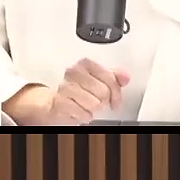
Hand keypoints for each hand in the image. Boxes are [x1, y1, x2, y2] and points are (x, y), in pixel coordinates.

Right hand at [4, 60, 131, 124]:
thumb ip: (114, 77)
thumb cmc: (78, 91)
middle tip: (99, 103)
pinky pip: (83, 113)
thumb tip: (125, 76)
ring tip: (87, 106)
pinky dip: (84, 115)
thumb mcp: (99, 81)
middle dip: (104, 101)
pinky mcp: (60, 102)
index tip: (115, 99)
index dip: (116, 92)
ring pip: (95, 103)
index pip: (110, 77)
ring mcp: (65, 87)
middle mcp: (74, 72)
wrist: (54, 103)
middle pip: (104, 92)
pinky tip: (80, 111)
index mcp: (85, 64)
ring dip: (93, 109)